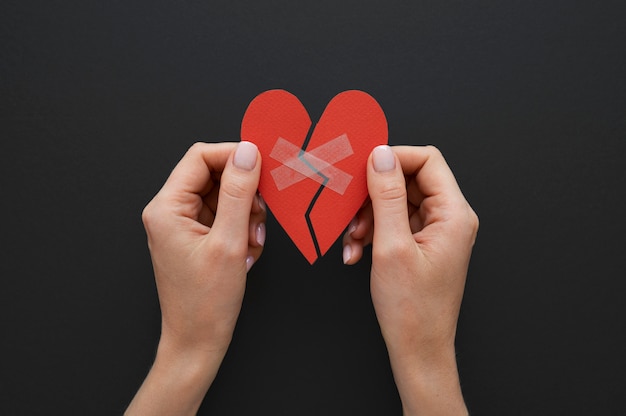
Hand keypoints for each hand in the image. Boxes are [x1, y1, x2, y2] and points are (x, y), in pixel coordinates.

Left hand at [126, 141, 265, 415]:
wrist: (198, 341)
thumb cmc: (206, 302)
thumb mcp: (229, 242)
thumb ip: (238, 192)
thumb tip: (247, 152)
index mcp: (167, 207)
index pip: (201, 157)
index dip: (234, 156)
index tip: (263, 166)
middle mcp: (170, 211)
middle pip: (214, 175)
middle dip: (244, 192)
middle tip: (261, 214)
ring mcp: (183, 224)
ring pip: (224, 196)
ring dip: (246, 214)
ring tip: (253, 241)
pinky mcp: (196, 236)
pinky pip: (225, 216)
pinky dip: (242, 228)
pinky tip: (247, 251)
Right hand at [343, 145, 477, 414]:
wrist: (417, 349)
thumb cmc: (412, 309)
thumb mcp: (392, 246)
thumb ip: (386, 196)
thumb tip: (381, 156)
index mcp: (454, 214)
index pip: (427, 160)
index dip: (393, 158)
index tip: (362, 168)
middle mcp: (449, 218)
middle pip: (408, 180)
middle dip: (373, 195)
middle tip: (350, 211)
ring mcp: (435, 232)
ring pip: (396, 202)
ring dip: (368, 216)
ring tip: (353, 240)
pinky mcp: (421, 244)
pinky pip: (393, 223)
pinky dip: (371, 232)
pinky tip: (356, 252)